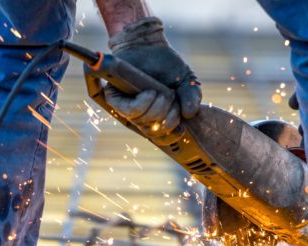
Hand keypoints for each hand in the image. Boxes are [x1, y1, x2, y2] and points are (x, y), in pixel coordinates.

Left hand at [104, 17, 200, 141]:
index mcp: (157, 117)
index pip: (161, 138)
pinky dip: (143, 104)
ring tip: (163, 92)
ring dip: (157, 108)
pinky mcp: (115, 97)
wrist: (149, 44)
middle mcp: (141, 115)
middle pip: (154, 131)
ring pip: (143, 121)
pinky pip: (130, 110)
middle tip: (171, 98)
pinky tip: (150, 93)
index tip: (181, 127)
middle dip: (168, 117)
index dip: (171, 136)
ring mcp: (127, 107)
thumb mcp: (187, 82)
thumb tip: (189, 114)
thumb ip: (192, 98)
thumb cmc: (167, 65)